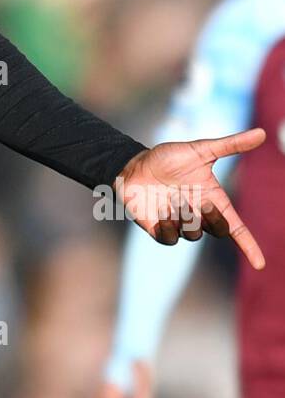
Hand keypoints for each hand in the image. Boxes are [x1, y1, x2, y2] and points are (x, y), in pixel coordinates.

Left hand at [113, 131, 266, 268]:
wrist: (135, 165)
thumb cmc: (168, 158)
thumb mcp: (201, 150)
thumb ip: (231, 145)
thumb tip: (262, 132)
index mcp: (212, 200)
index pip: (235, 228)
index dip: (249, 246)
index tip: (260, 264)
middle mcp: (198, 215)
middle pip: (218, 231)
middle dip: (214, 218)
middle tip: (203, 202)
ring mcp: (179, 224)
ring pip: (193, 235)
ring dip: (186, 216)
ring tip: (173, 199)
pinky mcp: (159, 230)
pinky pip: (170, 239)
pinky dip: (168, 226)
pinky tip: (161, 210)